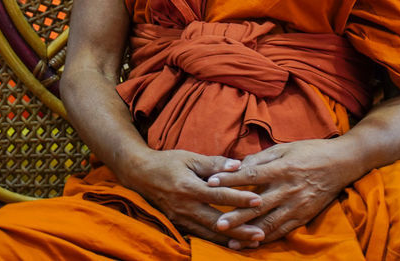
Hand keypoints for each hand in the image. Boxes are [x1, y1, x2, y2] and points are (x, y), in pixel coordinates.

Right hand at [119, 149, 263, 244]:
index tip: (258, 201)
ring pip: (208, 233)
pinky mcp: (177, 224)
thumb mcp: (190, 157)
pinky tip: (230, 242)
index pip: (218, 195)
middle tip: (260, 234)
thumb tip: (238, 165)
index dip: (239, 198)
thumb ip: (214, 163)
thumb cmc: (167, 162)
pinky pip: (199, 235)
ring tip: (251, 242)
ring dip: (231, 238)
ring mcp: (180, 218)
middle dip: (239, 229)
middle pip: (216, 221)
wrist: (139, 174)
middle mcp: (184, 206)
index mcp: (188, 187)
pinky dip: (216, 240)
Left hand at [208, 139, 358, 246]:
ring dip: (248, 232)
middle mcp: (288, 188)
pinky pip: (282, 231)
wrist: (342, 163)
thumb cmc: (311, 151)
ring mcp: (296, 205)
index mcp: (282, 168)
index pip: (251, 175)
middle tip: (216, 223)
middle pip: (257, 205)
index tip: (211, 183)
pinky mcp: (303, 216)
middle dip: (236, 215)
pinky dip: (266, 238)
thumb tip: (238, 165)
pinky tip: (251, 243)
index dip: (230, 179)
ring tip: (229, 239)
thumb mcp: (285, 148)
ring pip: (268, 222)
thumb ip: (261, 157)